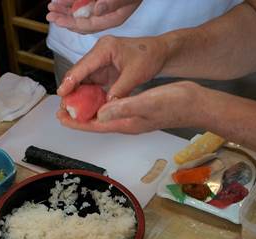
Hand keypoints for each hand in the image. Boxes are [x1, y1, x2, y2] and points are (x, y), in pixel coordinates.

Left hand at [47, 0, 141, 33]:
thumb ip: (112, 3)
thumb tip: (97, 11)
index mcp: (112, 19)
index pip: (88, 25)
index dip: (71, 24)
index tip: (59, 21)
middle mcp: (104, 14)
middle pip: (80, 20)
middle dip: (64, 18)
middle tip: (50, 15)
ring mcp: (99, 6)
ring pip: (78, 11)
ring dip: (64, 9)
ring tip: (52, 7)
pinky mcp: (96, 0)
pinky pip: (81, 2)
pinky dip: (70, 1)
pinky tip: (61, 0)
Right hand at [57, 35, 165, 99]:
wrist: (159, 52)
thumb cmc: (149, 56)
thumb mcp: (135, 74)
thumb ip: (120, 90)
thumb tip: (107, 107)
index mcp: (105, 48)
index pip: (83, 66)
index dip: (70, 81)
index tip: (62, 93)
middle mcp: (98, 54)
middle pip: (78, 73)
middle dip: (70, 90)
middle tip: (64, 107)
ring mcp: (99, 63)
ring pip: (82, 80)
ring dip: (76, 95)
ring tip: (69, 110)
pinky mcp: (102, 71)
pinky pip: (90, 84)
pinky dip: (86, 95)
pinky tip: (83, 107)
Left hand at [57, 81, 202, 132]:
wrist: (196, 104)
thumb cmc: (174, 103)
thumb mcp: (146, 102)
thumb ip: (123, 107)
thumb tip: (100, 113)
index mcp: (126, 124)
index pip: (94, 126)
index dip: (76, 123)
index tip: (60, 117)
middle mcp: (127, 124)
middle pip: (96, 123)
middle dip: (78, 117)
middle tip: (62, 108)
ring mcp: (133, 118)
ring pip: (105, 116)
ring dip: (89, 110)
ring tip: (75, 102)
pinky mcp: (139, 110)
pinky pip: (115, 109)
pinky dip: (103, 103)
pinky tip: (99, 95)